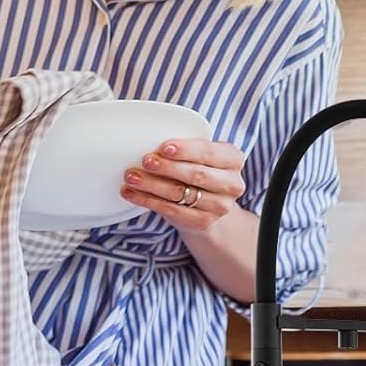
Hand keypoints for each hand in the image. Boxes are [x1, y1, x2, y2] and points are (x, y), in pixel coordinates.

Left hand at [121, 137, 245, 231]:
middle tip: (145, 161)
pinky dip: (148, 200)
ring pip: (181, 193)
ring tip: (132, 176)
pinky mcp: (203, 222)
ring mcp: (220, 206)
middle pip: (196, 175)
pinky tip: (132, 193)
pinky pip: (171, 210)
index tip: (163, 147)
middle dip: (168, 167)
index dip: (186, 150)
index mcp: (233, 159)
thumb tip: (150, 143)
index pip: (209, 152)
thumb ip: (184, 149)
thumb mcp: (200, 154)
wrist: (209, 205)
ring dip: (152, 184)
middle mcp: (232, 184)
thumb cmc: (200, 170)